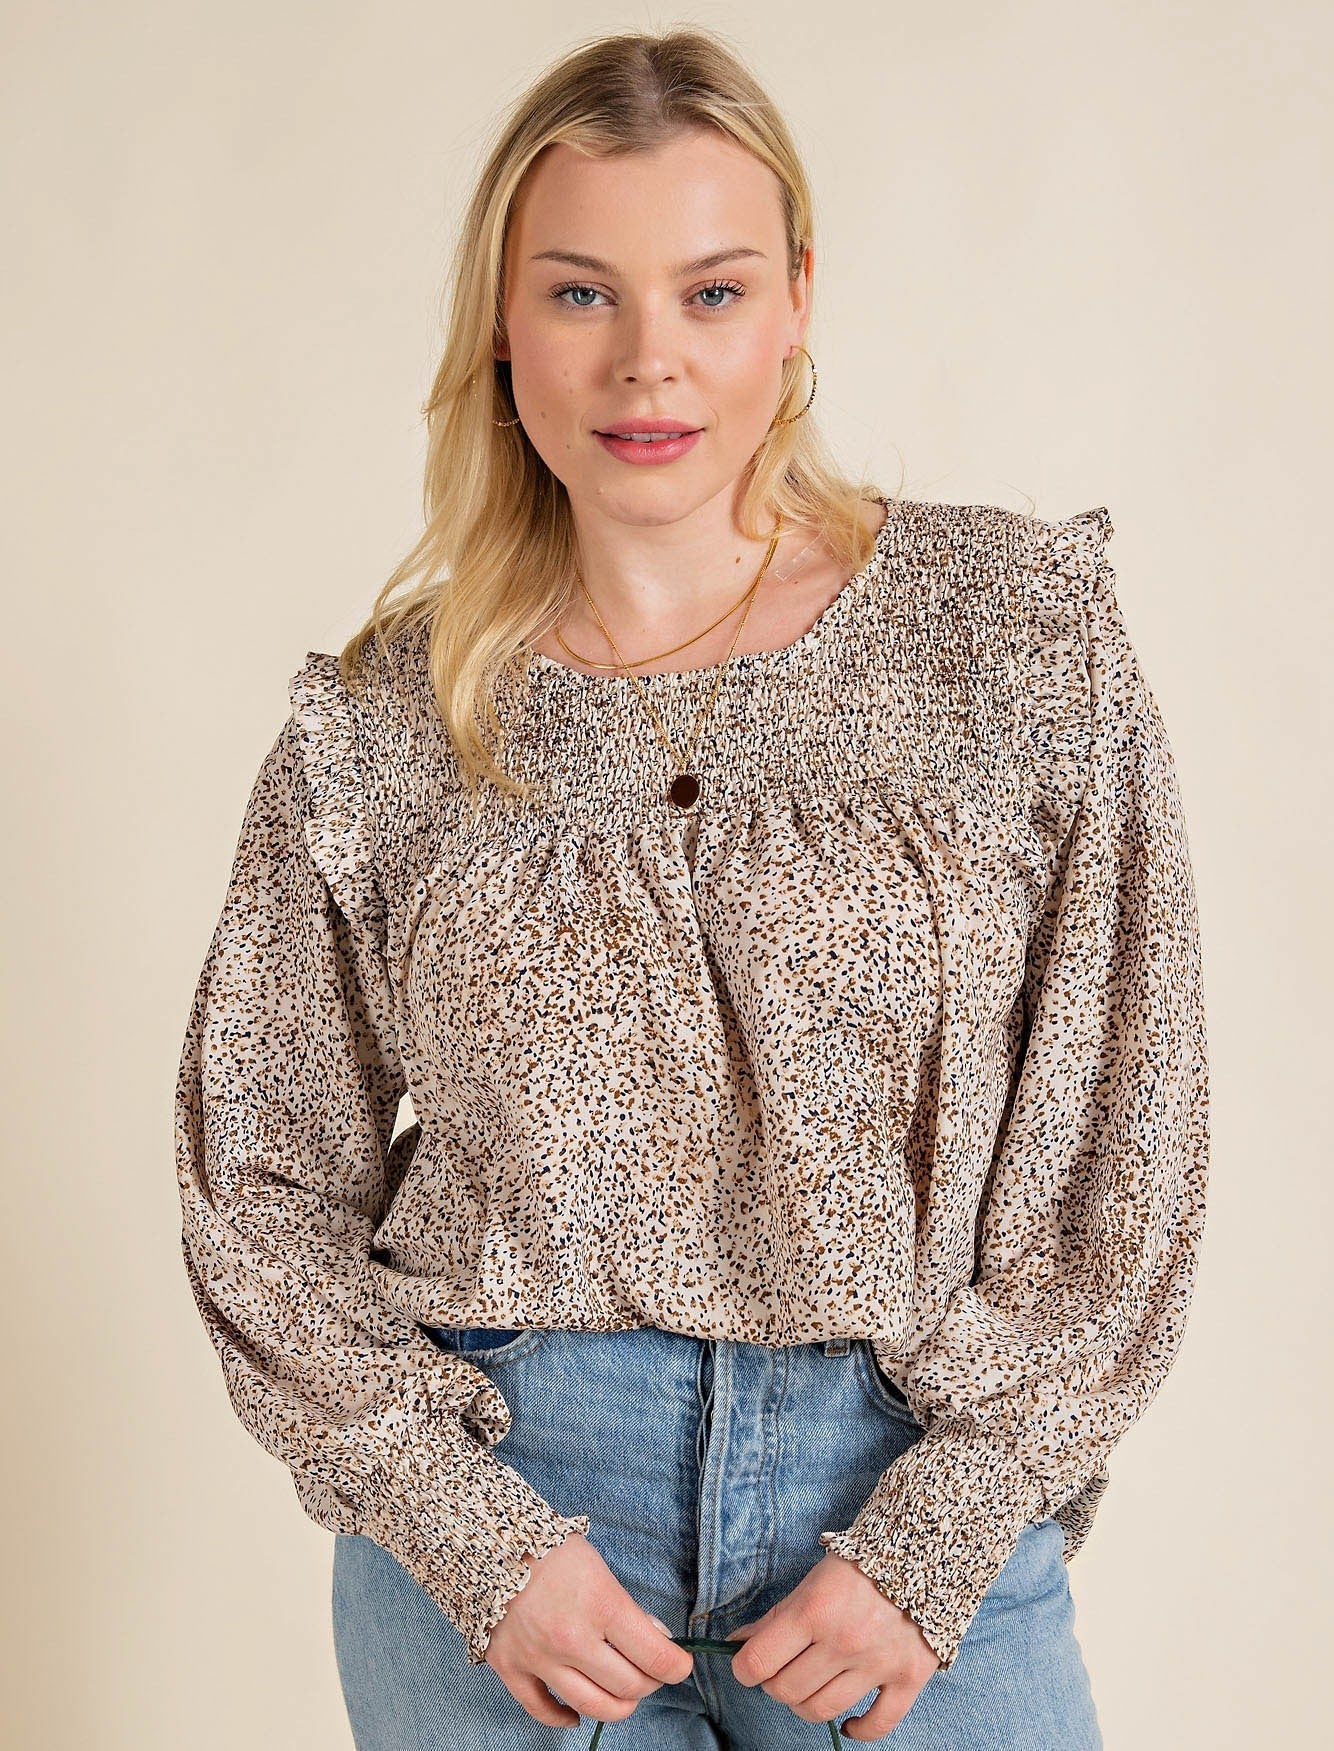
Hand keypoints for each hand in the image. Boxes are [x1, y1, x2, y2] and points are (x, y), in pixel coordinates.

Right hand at [483, 1532, 694, 1730]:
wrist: (489, 1539)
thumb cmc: (550, 1548)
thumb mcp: (599, 1568)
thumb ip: (625, 1608)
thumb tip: (654, 1640)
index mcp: (601, 1604)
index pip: (654, 1656)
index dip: (675, 1666)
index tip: (679, 1665)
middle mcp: (572, 1638)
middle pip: (628, 1686)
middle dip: (649, 1681)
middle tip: (650, 1670)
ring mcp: (539, 1658)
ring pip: (592, 1706)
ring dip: (618, 1705)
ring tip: (623, 1692)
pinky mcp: (510, 1668)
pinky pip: (541, 1710)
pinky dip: (564, 1718)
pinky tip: (577, 1713)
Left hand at [726, 1552, 940, 1740]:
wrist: (923, 1552)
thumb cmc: (860, 1564)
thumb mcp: (813, 1581)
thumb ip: (777, 1616)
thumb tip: (739, 1643)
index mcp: (815, 1610)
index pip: (759, 1661)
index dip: (745, 1668)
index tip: (748, 1665)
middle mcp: (844, 1641)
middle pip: (787, 1690)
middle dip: (775, 1684)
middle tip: (782, 1670)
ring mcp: (878, 1663)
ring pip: (823, 1710)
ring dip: (806, 1705)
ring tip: (810, 1688)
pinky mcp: (909, 1677)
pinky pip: (879, 1724)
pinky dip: (858, 1731)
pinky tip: (848, 1723)